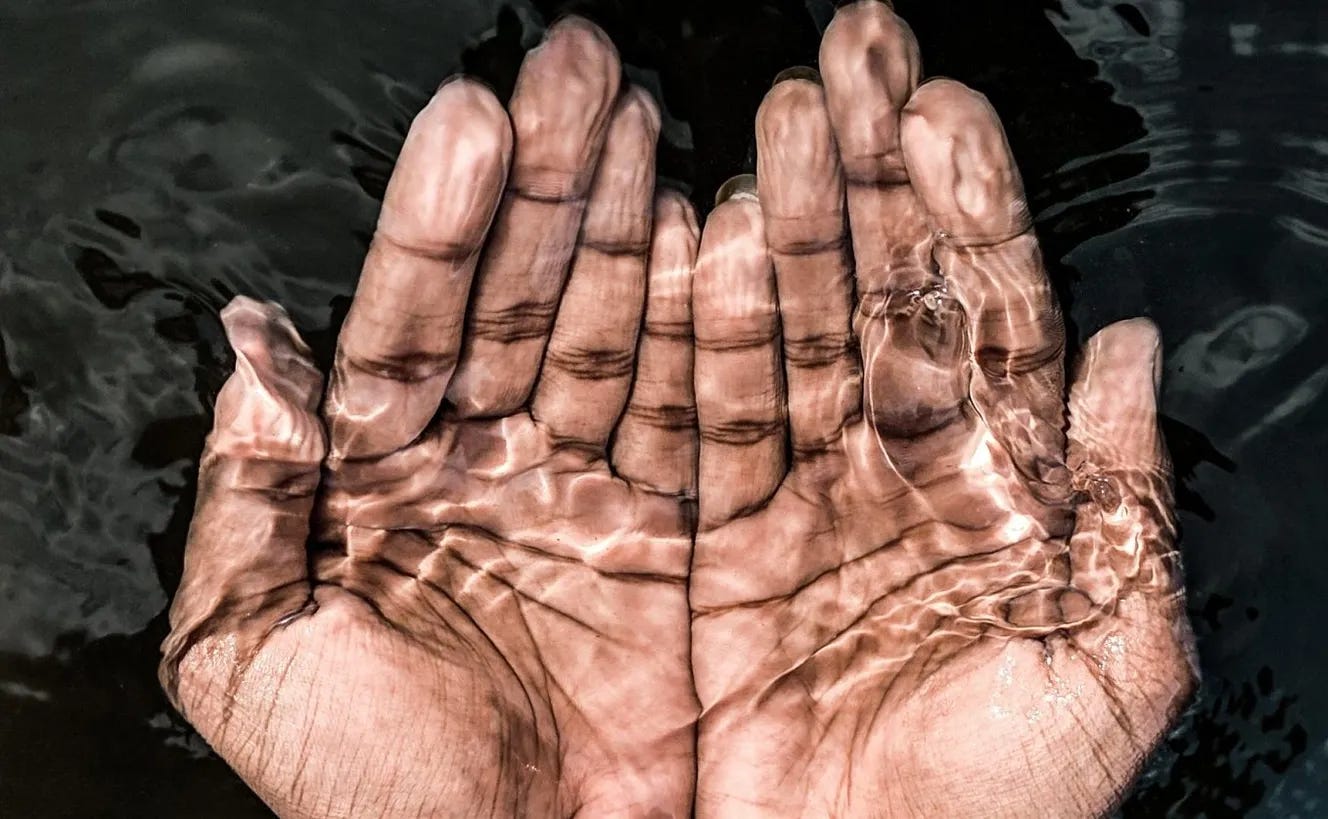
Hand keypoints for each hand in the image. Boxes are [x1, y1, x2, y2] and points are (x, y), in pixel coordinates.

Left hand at [161, 20, 700, 817]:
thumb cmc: (372, 797)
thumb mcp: (250, 655)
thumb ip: (243, 499)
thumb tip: (251, 349)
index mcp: (380, 485)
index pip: (409, 324)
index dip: (439, 224)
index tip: (475, 123)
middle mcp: (488, 470)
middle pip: (523, 301)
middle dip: (551, 184)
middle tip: (581, 71)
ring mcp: (588, 496)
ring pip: (613, 334)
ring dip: (629, 225)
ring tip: (646, 119)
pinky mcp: (675, 538)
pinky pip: (695, 417)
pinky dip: (706, 333)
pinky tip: (709, 236)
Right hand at [688, 3, 1195, 816]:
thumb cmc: (1003, 805)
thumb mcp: (1109, 657)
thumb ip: (1123, 497)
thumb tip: (1133, 348)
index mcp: (1005, 491)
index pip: (993, 318)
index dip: (970, 211)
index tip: (941, 113)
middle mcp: (902, 473)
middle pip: (884, 295)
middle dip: (869, 176)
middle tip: (846, 62)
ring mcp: (805, 498)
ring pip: (792, 334)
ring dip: (784, 225)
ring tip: (774, 122)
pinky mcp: (718, 541)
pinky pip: (705, 418)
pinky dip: (697, 333)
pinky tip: (697, 240)